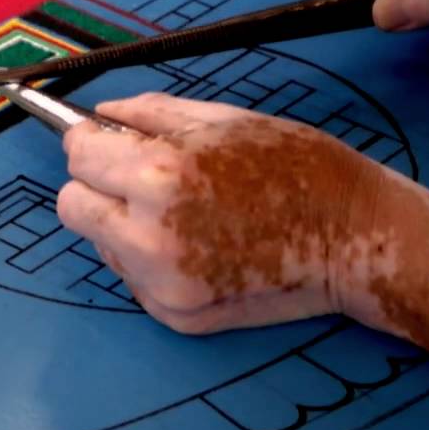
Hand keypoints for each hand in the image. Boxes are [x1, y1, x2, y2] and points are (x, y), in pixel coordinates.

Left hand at [58, 92, 428, 400]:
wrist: (357, 240)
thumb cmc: (300, 167)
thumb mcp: (226, 120)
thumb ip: (152, 114)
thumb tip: (101, 114)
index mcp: (160, 176)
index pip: (78, 156)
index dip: (91, 143)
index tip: (109, 141)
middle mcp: (149, 237)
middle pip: (72, 208)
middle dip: (95, 186)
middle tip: (141, 178)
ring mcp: (160, 285)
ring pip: (101, 244)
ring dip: (124, 224)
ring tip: (188, 214)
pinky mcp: (174, 316)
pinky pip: (132, 278)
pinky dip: (151, 260)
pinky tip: (202, 246)